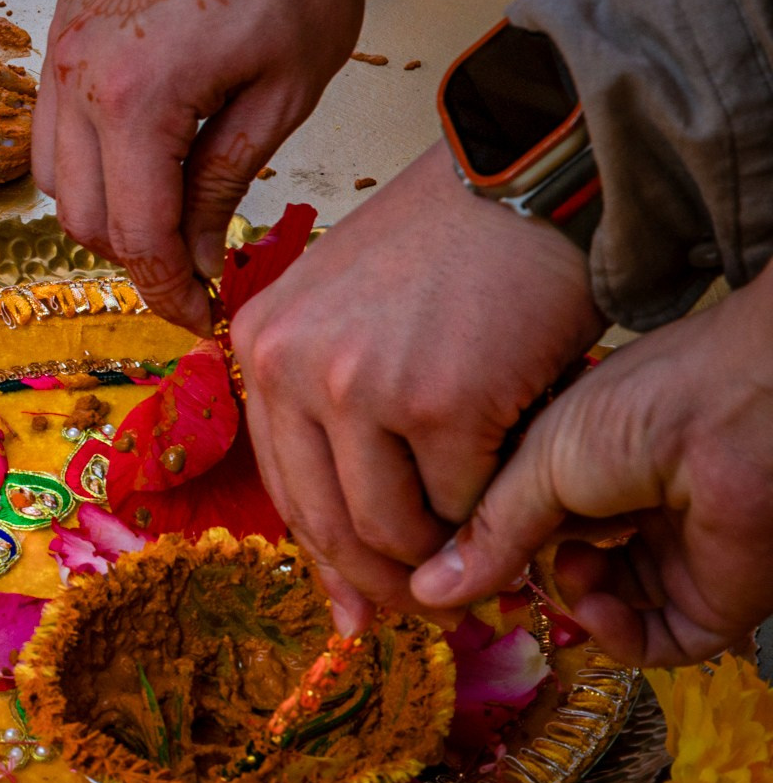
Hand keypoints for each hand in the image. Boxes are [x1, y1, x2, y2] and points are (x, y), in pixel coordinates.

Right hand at [34, 0, 371, 329]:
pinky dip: (87, 160)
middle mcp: (78, 74)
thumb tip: (196, 259)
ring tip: (171, 213)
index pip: (136, 234)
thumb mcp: (281, 97)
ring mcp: (60, 46)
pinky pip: (50, 124)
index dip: (168, 291)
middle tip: (196, 268)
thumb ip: (223, 185)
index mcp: (137, 96)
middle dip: (138, 258)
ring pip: (52, 179)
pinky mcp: (63, 23)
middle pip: (83, 218)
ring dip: (106, 212)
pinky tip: (145, 157)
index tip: (203, 315)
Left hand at [231, 145, 606, 631]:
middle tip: (436, 599)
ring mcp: (359, 383)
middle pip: (327, 526)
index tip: (367, 600)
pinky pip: (463, 503)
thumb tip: (348, 602)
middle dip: (383, 582)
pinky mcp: (439, 400)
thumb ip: (337, 433)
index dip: (330, 560)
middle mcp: (291, 365)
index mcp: (259, 346)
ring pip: (391, 529)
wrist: (523, 180)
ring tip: (484, 537)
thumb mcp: (352, 323)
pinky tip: (516, 485)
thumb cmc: (447, 254)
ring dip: (443, 551)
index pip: (284, 491)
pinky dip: (494, 510)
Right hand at [411, 268, 772, 664]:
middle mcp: (638, 504)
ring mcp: (678, 552)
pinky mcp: (715, 599)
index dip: (493, 541)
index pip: (535, 515)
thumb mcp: (535, 462)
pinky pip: (657, 640)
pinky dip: (617, 634)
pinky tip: (594, 604)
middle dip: (531, 572)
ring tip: (568, 570)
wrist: (729, 420)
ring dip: (577, 598)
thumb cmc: (637, 409)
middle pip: (570, 562)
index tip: (452, 560)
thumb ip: (484, 532)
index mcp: (596, 458)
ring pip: (612, 607)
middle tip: (498, 576)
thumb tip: (422, 587)